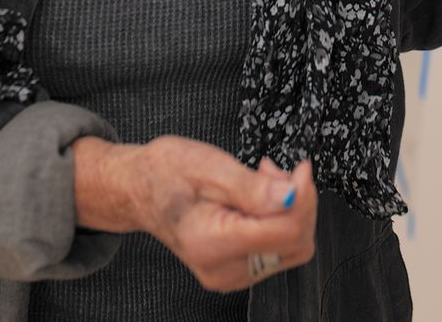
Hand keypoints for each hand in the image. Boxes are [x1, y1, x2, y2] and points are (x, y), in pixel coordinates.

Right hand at [73, 135, 317, 290]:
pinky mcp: (236, 269)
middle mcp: (223, 269)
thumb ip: (251, 187)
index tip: (301, 168)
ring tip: (262, 178)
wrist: (139, 190)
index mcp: (212, 244)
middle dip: (298, 202)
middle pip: (294, 244)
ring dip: (288, 208)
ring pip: (291, 247)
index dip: (303, 197)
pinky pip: (276, 248)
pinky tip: (259, 194)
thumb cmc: (165, 173)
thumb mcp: (208, 166)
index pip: (285, 233)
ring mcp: (230, 274)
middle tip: (274, 169)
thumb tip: (291, 195)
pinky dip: (277, 217)